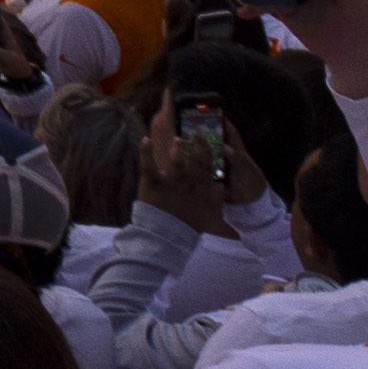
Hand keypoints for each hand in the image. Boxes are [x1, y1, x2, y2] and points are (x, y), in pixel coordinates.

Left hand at [139, 102, 228, 220]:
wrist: (168, 237)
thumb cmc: (188, 225)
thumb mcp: (209, 214)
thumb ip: (217, 199)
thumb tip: (223, 186)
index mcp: (201, 189)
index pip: (209, 167)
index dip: (209, 151)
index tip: (208, 138)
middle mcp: (189, 184)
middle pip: (196, 161)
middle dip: (198, 145)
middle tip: (197, 131)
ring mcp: (172, 183)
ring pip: (177, 162)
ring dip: (177, 149)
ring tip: (178, 139)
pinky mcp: (154, 183)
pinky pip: (149, 165)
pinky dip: (145, 152)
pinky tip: (144, 139)